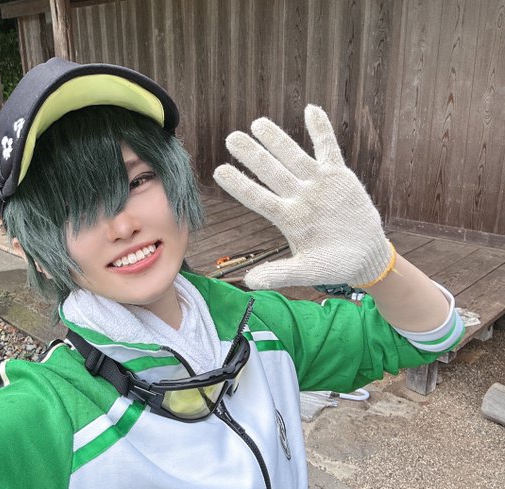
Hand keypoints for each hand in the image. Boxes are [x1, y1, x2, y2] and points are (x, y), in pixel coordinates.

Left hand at [213, 105, 392, 289]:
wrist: (364, 256)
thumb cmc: (333, 265)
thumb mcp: (306, 270)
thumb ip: (280, 273)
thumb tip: (249, 282)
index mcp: (287, 218)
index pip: (257, 197)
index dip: (239, 185)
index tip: (219, 171)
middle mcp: (297, 196)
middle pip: (270, 171)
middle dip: (252, 155)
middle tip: (232, 138)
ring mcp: (316, 184)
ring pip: (293, 156)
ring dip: (277, 139)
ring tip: (258, 122)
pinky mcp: (338, 176)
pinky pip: (328, 148)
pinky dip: (321, 130)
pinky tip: (311, 109)